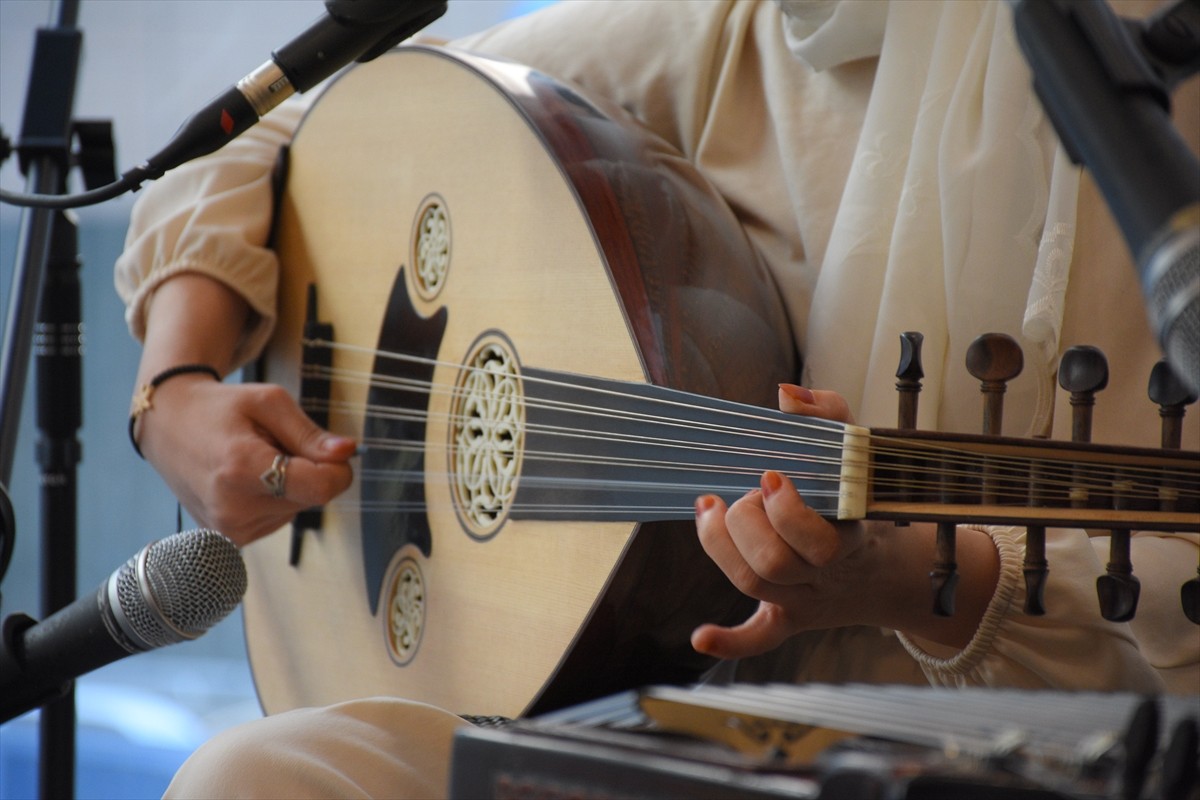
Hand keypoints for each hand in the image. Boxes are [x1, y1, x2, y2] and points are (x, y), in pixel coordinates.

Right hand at [137, 373, 356, 546]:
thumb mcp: (268, 402)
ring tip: (254, 459)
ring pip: (297, 509)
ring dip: (290, 484)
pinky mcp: (231, 538)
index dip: (338, 470)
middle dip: (308, 470)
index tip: (335, 452)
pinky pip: (279, 518)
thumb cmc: (220, 408)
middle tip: (275, 444)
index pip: (319, 488)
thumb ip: (309, 432)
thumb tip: (347, 452)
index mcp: (241, 469)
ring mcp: (229, 529)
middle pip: (310, 498)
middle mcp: (232, 508)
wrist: (168, 426)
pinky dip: (275, 497)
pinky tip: (248, 479)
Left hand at [691, 384, 999, 658]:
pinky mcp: (788, 618)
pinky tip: (701, 636)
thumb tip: (786, 394)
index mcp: (849, 534)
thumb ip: (827, 415)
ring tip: (712, 511)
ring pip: (756, 587)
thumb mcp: (858, 455)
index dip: (786, 513)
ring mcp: (805, 600)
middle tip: (745, 497)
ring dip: (721, 550)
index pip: (816, 540)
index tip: (770, 478)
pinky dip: (731, 641)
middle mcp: (825, 574)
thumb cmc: (864, 502)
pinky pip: (762, 639)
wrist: (892, 572)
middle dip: (746, 526)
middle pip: (775, 566)